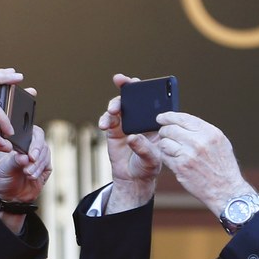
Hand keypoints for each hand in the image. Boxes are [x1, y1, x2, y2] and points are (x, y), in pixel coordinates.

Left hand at [0, 124, 51, 233]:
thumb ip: (13, 161)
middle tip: (30, 164)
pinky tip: (31, 177)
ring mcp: (39, 156)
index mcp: (19, 140)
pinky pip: (47, 165)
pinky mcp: (45, 167)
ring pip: (45, 154)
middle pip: (41, 143)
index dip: (35, 141)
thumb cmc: (2, 177)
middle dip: (37, 155)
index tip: (31, 154)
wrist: (7, 195)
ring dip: (37, 165)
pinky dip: (39, 171)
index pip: (32, 132)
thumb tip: (25, 157)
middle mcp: (30, 146)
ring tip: (27, 173)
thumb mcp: (3, 168)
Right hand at [99, 74, 161, 212]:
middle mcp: (140, 118)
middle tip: (120, 80)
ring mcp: (126, 122)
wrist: (133, 179)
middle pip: (134, 97)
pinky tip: (103, 125)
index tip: (140, 82)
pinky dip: (105, 119)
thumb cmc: (148, 167)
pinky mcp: (114, 130)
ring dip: (115, 104)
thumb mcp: (152, 160)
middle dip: (127, 86)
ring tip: (113, 111)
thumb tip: (132, 137)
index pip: (153, 100)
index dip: (147, 88)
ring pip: (119, 105)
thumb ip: (143, 148)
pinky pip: (108, 119)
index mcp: (154, 121)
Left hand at [156, 112, 251, 212]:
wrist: (225, 190)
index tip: (161, 118)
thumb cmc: (223, 167)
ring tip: (171, 149)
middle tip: (164, 135)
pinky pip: (165, 157)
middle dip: (164, 131)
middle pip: (170, 129)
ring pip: (164, 143)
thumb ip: (202, 131)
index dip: (169, 116)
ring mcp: (188, 155)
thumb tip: (183, 122)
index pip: (183, 118)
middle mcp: (198, 142)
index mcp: (209, 133)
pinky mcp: (180, 168)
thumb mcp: (219, 142)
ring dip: (164, 145)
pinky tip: (173, 159)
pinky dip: (166, 157)